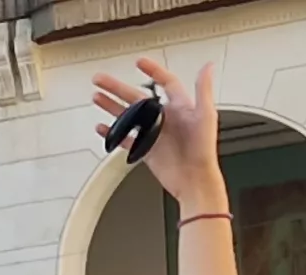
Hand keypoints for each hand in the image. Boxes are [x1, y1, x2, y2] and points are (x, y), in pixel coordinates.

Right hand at [92, 56, 224, 209]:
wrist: (194, 179)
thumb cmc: (203, 150)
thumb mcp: (206, 115)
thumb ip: (203, 90)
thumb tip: (208, 67)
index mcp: (179, 107)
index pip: (165, 83)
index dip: (153, 71)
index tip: (140, 63)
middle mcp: (164, 118)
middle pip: (136, 97)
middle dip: (117, 87)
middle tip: (101, 80)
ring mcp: (153, 133)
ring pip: (127, 115)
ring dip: (111, 106)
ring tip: (97, 97)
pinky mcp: (146, 149)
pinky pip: (125, 139)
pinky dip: (113, 133)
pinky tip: (103, 127)